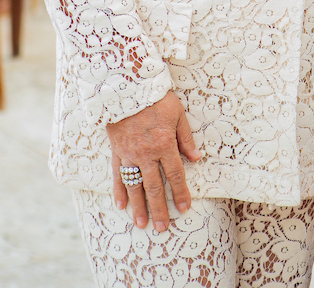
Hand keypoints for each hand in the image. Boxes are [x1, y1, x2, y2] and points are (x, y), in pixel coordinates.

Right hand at [106, 90, 202, 230]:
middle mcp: (146, 153)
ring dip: (139, 206)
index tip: (183, 208)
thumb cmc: (156, 98)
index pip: (175, 175)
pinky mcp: (117, 150)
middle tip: (162, 227)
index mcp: (164, 144)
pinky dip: (119, 191)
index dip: (180, 193)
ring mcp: (129, 154)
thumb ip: (185, 137)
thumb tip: (196, 157)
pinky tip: (121, 205)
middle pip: (154, 187)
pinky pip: (117, 174)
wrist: (128, 86)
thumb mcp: (177, 113)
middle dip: (159, 208)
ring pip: (135, 186)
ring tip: (142, 224)